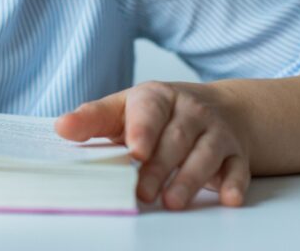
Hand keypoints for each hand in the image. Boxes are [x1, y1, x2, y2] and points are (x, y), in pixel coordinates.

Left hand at [54, 81, 250, 209]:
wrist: (217, 108)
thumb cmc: (156, 114)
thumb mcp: (123, 109)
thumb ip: (93, 119)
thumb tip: (61, 128)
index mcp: (157, 97)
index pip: (149, 111)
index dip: (142, 130)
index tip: (134, 151)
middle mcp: (190, 111)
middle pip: (175, 138)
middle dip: (159, 167)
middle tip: (142, 192)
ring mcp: (216, 131)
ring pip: (205, 155)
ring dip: (190, 179)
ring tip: (171, 202)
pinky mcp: (236, 153)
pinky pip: (238, 169)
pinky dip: (234, 184)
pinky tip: (228, 198)